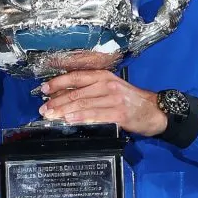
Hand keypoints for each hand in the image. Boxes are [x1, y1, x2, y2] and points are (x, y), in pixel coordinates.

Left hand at [38, 69, 166, 135]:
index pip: (76, 77)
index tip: (43, 89)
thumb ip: (91, 90)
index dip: (57, 83)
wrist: (154, 111)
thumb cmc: (130, 100)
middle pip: (76, 92)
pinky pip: (95, 115)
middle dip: (57, 101)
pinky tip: (70, 120)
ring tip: (51, 116)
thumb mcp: (110, 88)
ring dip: (64, 111)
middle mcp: (107, 85)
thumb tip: (65, 95)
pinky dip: (81, 118)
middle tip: (44, 109)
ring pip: (83, 104)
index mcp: (103, 76)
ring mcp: (113, 99)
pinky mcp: (119, 114)